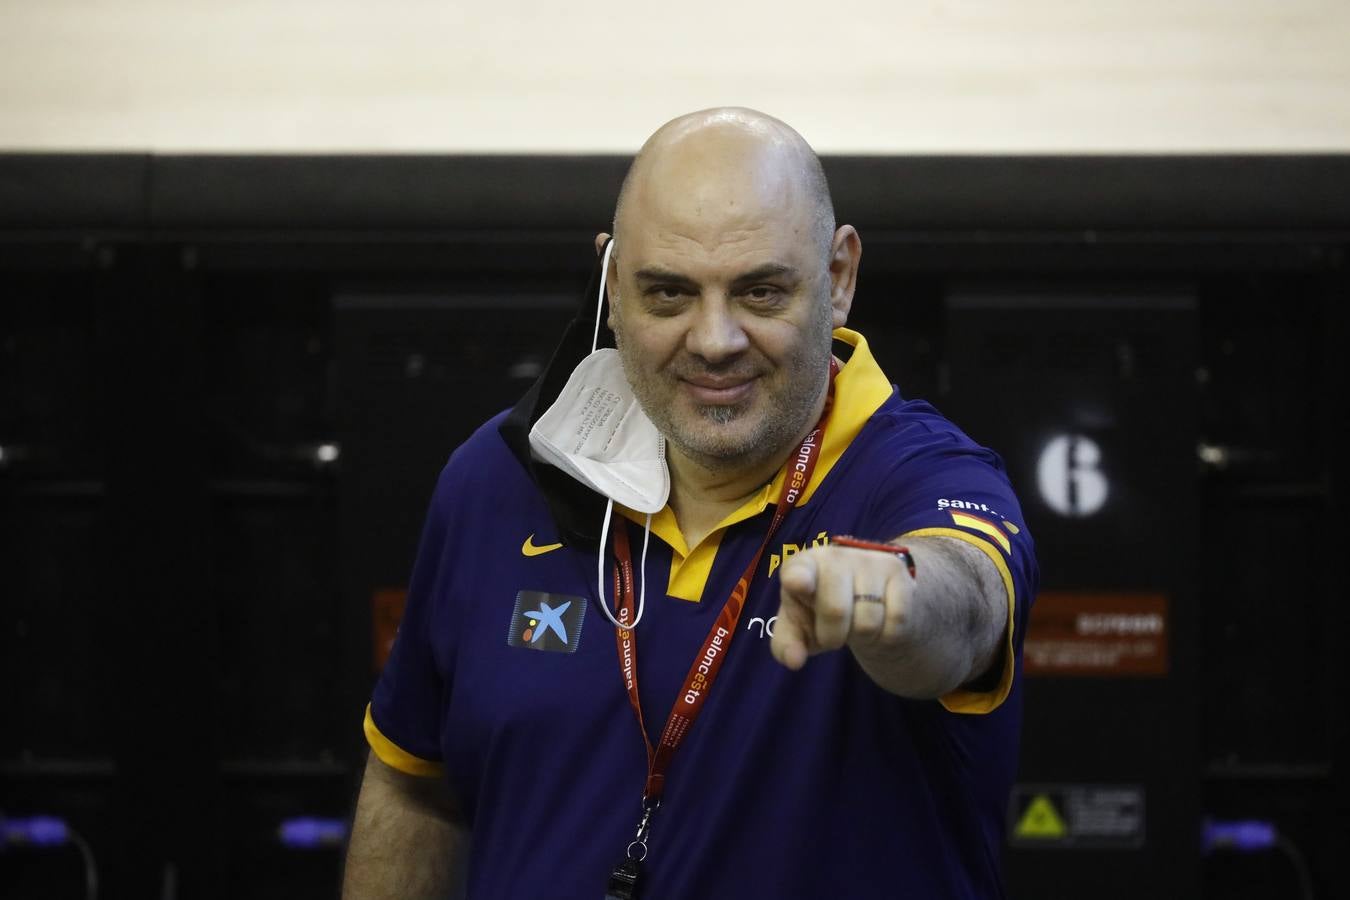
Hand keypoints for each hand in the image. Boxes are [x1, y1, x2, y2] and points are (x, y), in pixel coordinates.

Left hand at [770, 544, 915, 670]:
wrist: (867, 596)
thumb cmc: (821, 612)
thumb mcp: (799, 628)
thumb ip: (787, 645)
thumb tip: (794, 661)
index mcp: (802, 567)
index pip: (798, 571)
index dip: (799, 578)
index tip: (799, 584)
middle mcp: (835, 556)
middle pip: (836, 611)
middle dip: (833, 637)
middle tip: (833, 633)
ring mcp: (869, 561)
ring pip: (868, 622)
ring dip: (862, 637)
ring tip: (857, 623)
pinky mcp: (897, 571)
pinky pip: (896, 620)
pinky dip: (887, 633)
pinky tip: (880, 619)